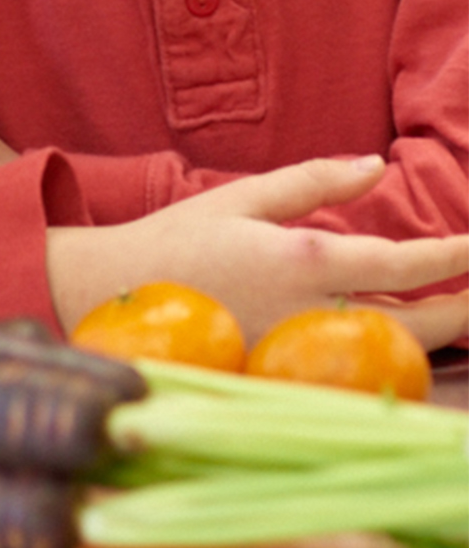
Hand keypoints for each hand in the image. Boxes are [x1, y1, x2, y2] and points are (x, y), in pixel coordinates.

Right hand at [47, 156, 468, 347]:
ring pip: (396, 357)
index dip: (452, 256)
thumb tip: (375, 166)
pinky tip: (409, 351)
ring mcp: (303, 356)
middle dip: (465, 307)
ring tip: (462, 317)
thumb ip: (315, 181)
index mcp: (304, 259)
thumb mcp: (244, 196)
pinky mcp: (289, 380)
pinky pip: (359, 377)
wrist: (113, 297)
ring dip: (440, 340)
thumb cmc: (180, 239)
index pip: (402, 263)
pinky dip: (394, 365)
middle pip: (417, 324)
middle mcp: (312, 314)